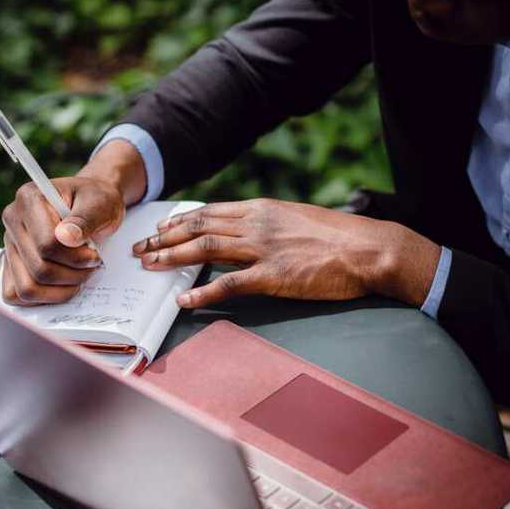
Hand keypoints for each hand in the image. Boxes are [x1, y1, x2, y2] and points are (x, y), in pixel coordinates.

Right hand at [0, 139, 147, 305]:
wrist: (90, 204)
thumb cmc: (95, 202)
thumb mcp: (100, 203)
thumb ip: (85, 219)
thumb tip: (66, 238)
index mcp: (29, 198)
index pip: (47, 244)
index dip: (76, 257)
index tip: (94, 254)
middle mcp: (13, 220)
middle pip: (39, 269)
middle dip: (73, 274)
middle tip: (92, 265)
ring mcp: (9, 244)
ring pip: (27, 288)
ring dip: (61, 290)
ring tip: (79, 275)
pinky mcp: (10, 263)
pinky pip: (15, 294)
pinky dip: (43, 298)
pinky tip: (63, 285)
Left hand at [131, 198, 442, 308]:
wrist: (369, 249)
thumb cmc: (340, 238)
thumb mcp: (299, 220)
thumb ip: (270, 226)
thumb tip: (247, 234)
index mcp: (263, 209)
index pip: (210, 212)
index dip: (179, 220)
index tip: (159, 227)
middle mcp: (257, 224)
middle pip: (198, 227)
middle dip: (164, 238)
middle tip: (140, 248)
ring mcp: (264, 249)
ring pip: (204, 249)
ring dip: (171, 257)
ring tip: (149, 266)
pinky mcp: (274, 276)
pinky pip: (229, 284)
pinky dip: (202, 291)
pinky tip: (184, 298)